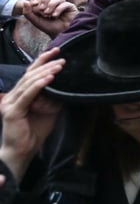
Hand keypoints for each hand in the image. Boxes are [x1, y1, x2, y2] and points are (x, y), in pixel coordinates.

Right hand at [0, 49, 65, 181]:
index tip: (56, 52)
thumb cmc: (34, 132)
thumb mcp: (49, 111)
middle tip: (61, 57)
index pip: (30, 74)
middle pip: (29, 75)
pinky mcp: (12, 111)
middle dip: (46, 64)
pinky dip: (39, 85)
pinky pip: (27, 95)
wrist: (23, 151)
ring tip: (59, 66)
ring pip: (29, 82)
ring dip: (45, 73)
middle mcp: (12, 96)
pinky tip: (49, 79)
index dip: (42, 61)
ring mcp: (11, 103)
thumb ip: (54, 98)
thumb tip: (66, 86)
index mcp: (19, 94)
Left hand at [24, 0, 79, 37]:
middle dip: (44, 1)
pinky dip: (59, 9)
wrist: (60, 34)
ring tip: (48, 15)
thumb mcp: (35, 21)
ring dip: (51, 5)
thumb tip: (25, 2)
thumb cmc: (48, 27)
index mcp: (45, 5)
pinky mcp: (70, 7)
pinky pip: (65, 3)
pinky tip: (55, 16)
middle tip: (42, 10)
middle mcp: (54, 4)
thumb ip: (28, 13)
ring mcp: (62, 5)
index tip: (34, 5)